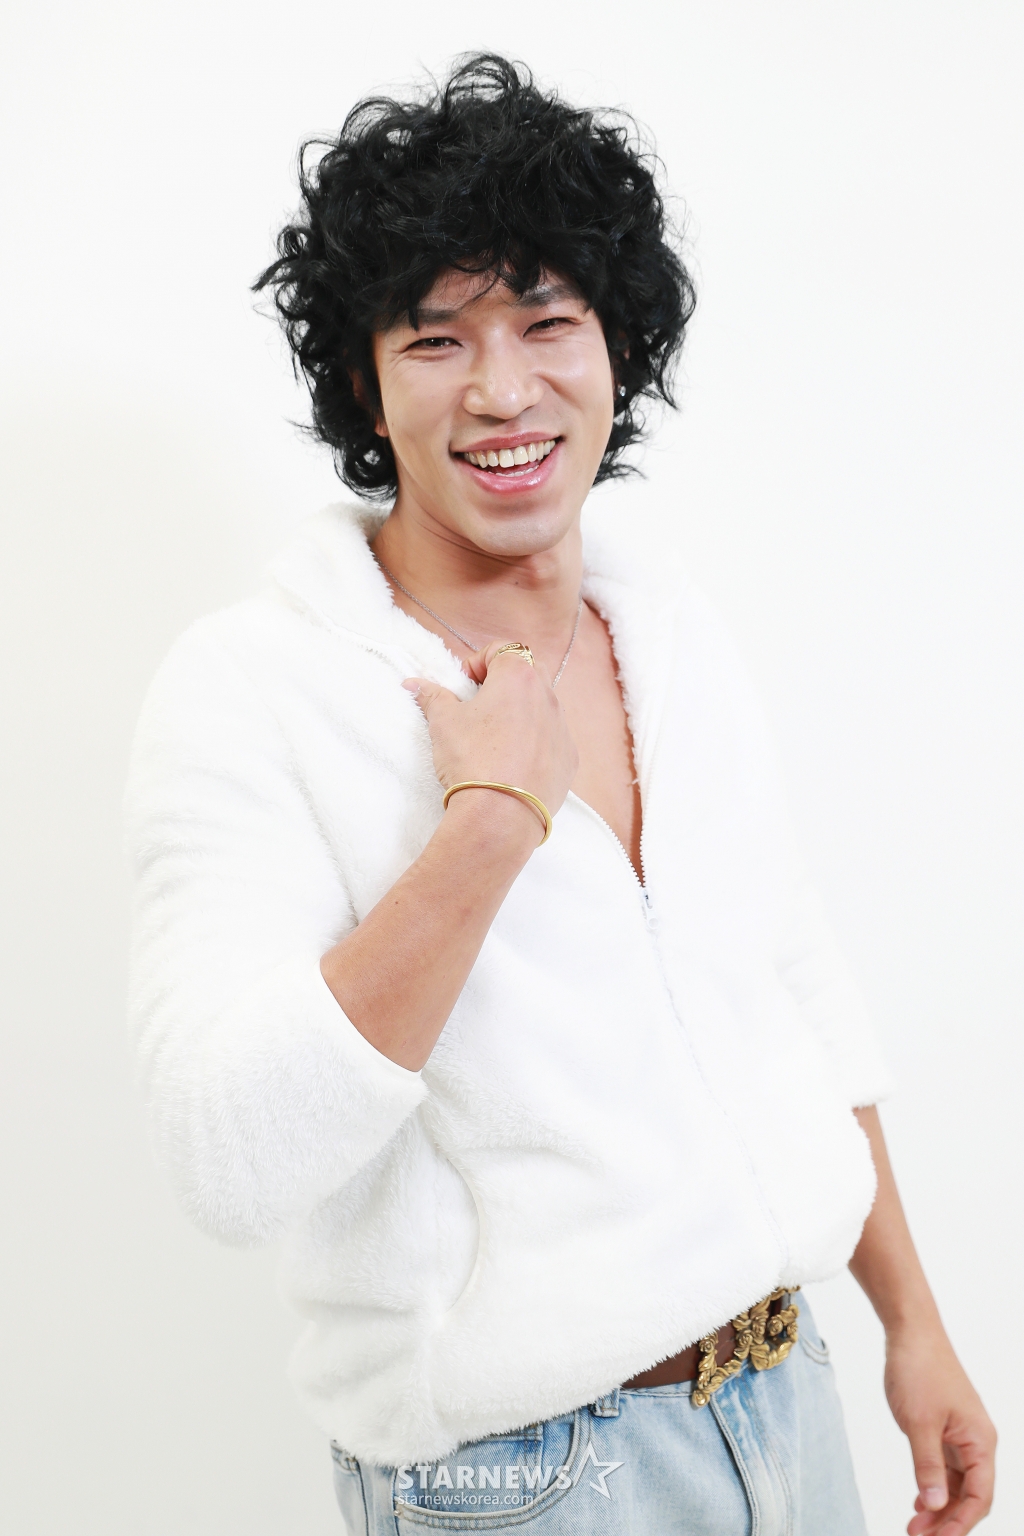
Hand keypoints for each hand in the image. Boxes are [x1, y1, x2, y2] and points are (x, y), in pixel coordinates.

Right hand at [403, 639, 578, 828]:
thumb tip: (414, 683)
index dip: (478, 662)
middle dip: (504, 682)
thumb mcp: (443, 723)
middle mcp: (548, 696)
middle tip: (479, 706)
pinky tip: (512, 764)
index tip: (464, 685)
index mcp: (518, 676)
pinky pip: (552, 739)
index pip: (502, 649)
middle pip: (528, 672)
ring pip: (542, 707)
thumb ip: (431, 696)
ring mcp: (562, 728)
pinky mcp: (569, 758)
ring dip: (521, 713)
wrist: (501, 814)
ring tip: (494, 739)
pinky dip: (535, 743)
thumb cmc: (471, 759)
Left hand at [884, 1319, 995, 1535]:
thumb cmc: (919, 1370)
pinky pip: (945, 1468)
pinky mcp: (944, 1429)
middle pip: (970, 1495)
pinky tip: (919, 1501)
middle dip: (947, 1520)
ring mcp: (960, 1436)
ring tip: (914, 1526)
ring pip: (956, 1484)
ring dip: (938, 1506)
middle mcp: (976, 1442)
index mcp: (980, 1441)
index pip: (980, 1496)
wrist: (910, 1332)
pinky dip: (933, 1486)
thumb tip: (936, 1507)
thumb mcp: (919, 1423)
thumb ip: (928, 1467)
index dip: (961, 1524)